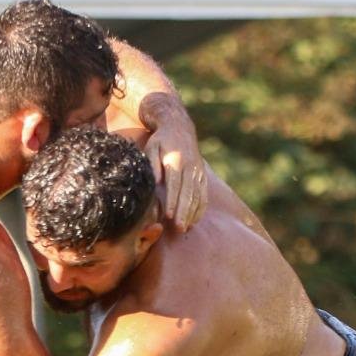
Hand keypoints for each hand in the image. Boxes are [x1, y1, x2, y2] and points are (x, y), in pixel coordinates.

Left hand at [142, 105, 206, 230]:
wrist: (180, 127)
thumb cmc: (161, 140)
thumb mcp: (152, 148)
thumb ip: (153, 165)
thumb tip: (155, 182)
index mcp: (176, 159)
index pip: (175, 183)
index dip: (173, 200)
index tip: (169, 215)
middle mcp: (190, 166)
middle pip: (188, 192)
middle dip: (184, 211)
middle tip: (179, 228)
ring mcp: (198, 171)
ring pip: (197, 195)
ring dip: (192, 213)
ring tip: (185, 228)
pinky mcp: (202, 175)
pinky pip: (203, 194)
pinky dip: (200, 208)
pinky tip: (194, 220)